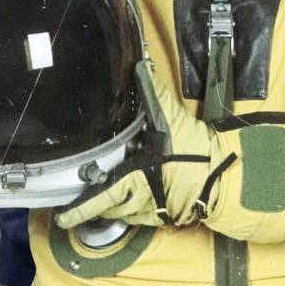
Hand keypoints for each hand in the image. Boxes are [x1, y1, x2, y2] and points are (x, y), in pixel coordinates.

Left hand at [56, 60, 217, 230]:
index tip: (61, 218)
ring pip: (126, 216)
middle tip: (81, 207)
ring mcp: (156, 211)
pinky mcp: (170, 216)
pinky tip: (137, 203)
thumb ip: (154, 94)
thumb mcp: (171, 119)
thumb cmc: (194, 151)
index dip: (80, 210)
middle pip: (110, 210)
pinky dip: (136, 212)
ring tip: (108, 201)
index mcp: (135, 178)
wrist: (223, 175)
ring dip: (116, 209)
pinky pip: (146, 219)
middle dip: (95, 209)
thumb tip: (141, 66)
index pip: (101, 198)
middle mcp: (142, 200)